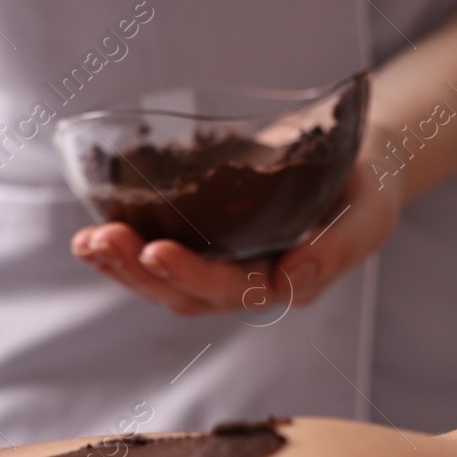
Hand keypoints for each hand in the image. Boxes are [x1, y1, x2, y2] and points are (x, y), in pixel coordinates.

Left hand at [69, 129, 401, 317]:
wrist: (356, 163)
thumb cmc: (365, 189)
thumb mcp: (369, 215)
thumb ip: (338, 249)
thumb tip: (291, 281)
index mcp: (284, 285)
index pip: (231, 290)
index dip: (191, 275)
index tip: (155, 251)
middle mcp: (244, 285)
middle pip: (183, 294)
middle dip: (137, 271)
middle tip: (101, 240)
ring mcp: (219, 266)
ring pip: (161, 282)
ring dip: (120, 265)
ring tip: (86, 242)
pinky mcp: (200, 242)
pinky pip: (154, 255)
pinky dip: (121, 249)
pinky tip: (91, 236)